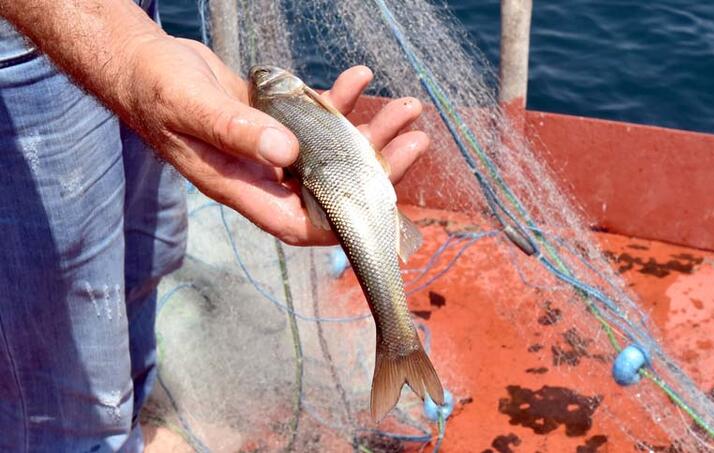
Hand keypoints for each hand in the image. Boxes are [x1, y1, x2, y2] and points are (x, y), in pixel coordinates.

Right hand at [123, 37, 427, 244]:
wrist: (141, 63)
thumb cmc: (155, 88)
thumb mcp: (193, 108)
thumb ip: (236, 131)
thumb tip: (286, 153)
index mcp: (240, 186)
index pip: (300, 223)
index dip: (341, 224)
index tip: (381, 203)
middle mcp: (260, 175)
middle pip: (329, 186)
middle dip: (376, 168)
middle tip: (413, 143)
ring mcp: (268, 150)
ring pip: (330, 152)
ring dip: (369, 132)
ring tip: (406, 108)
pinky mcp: (272, 123)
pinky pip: (316, 120)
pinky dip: (339, 102)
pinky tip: (358, 79)